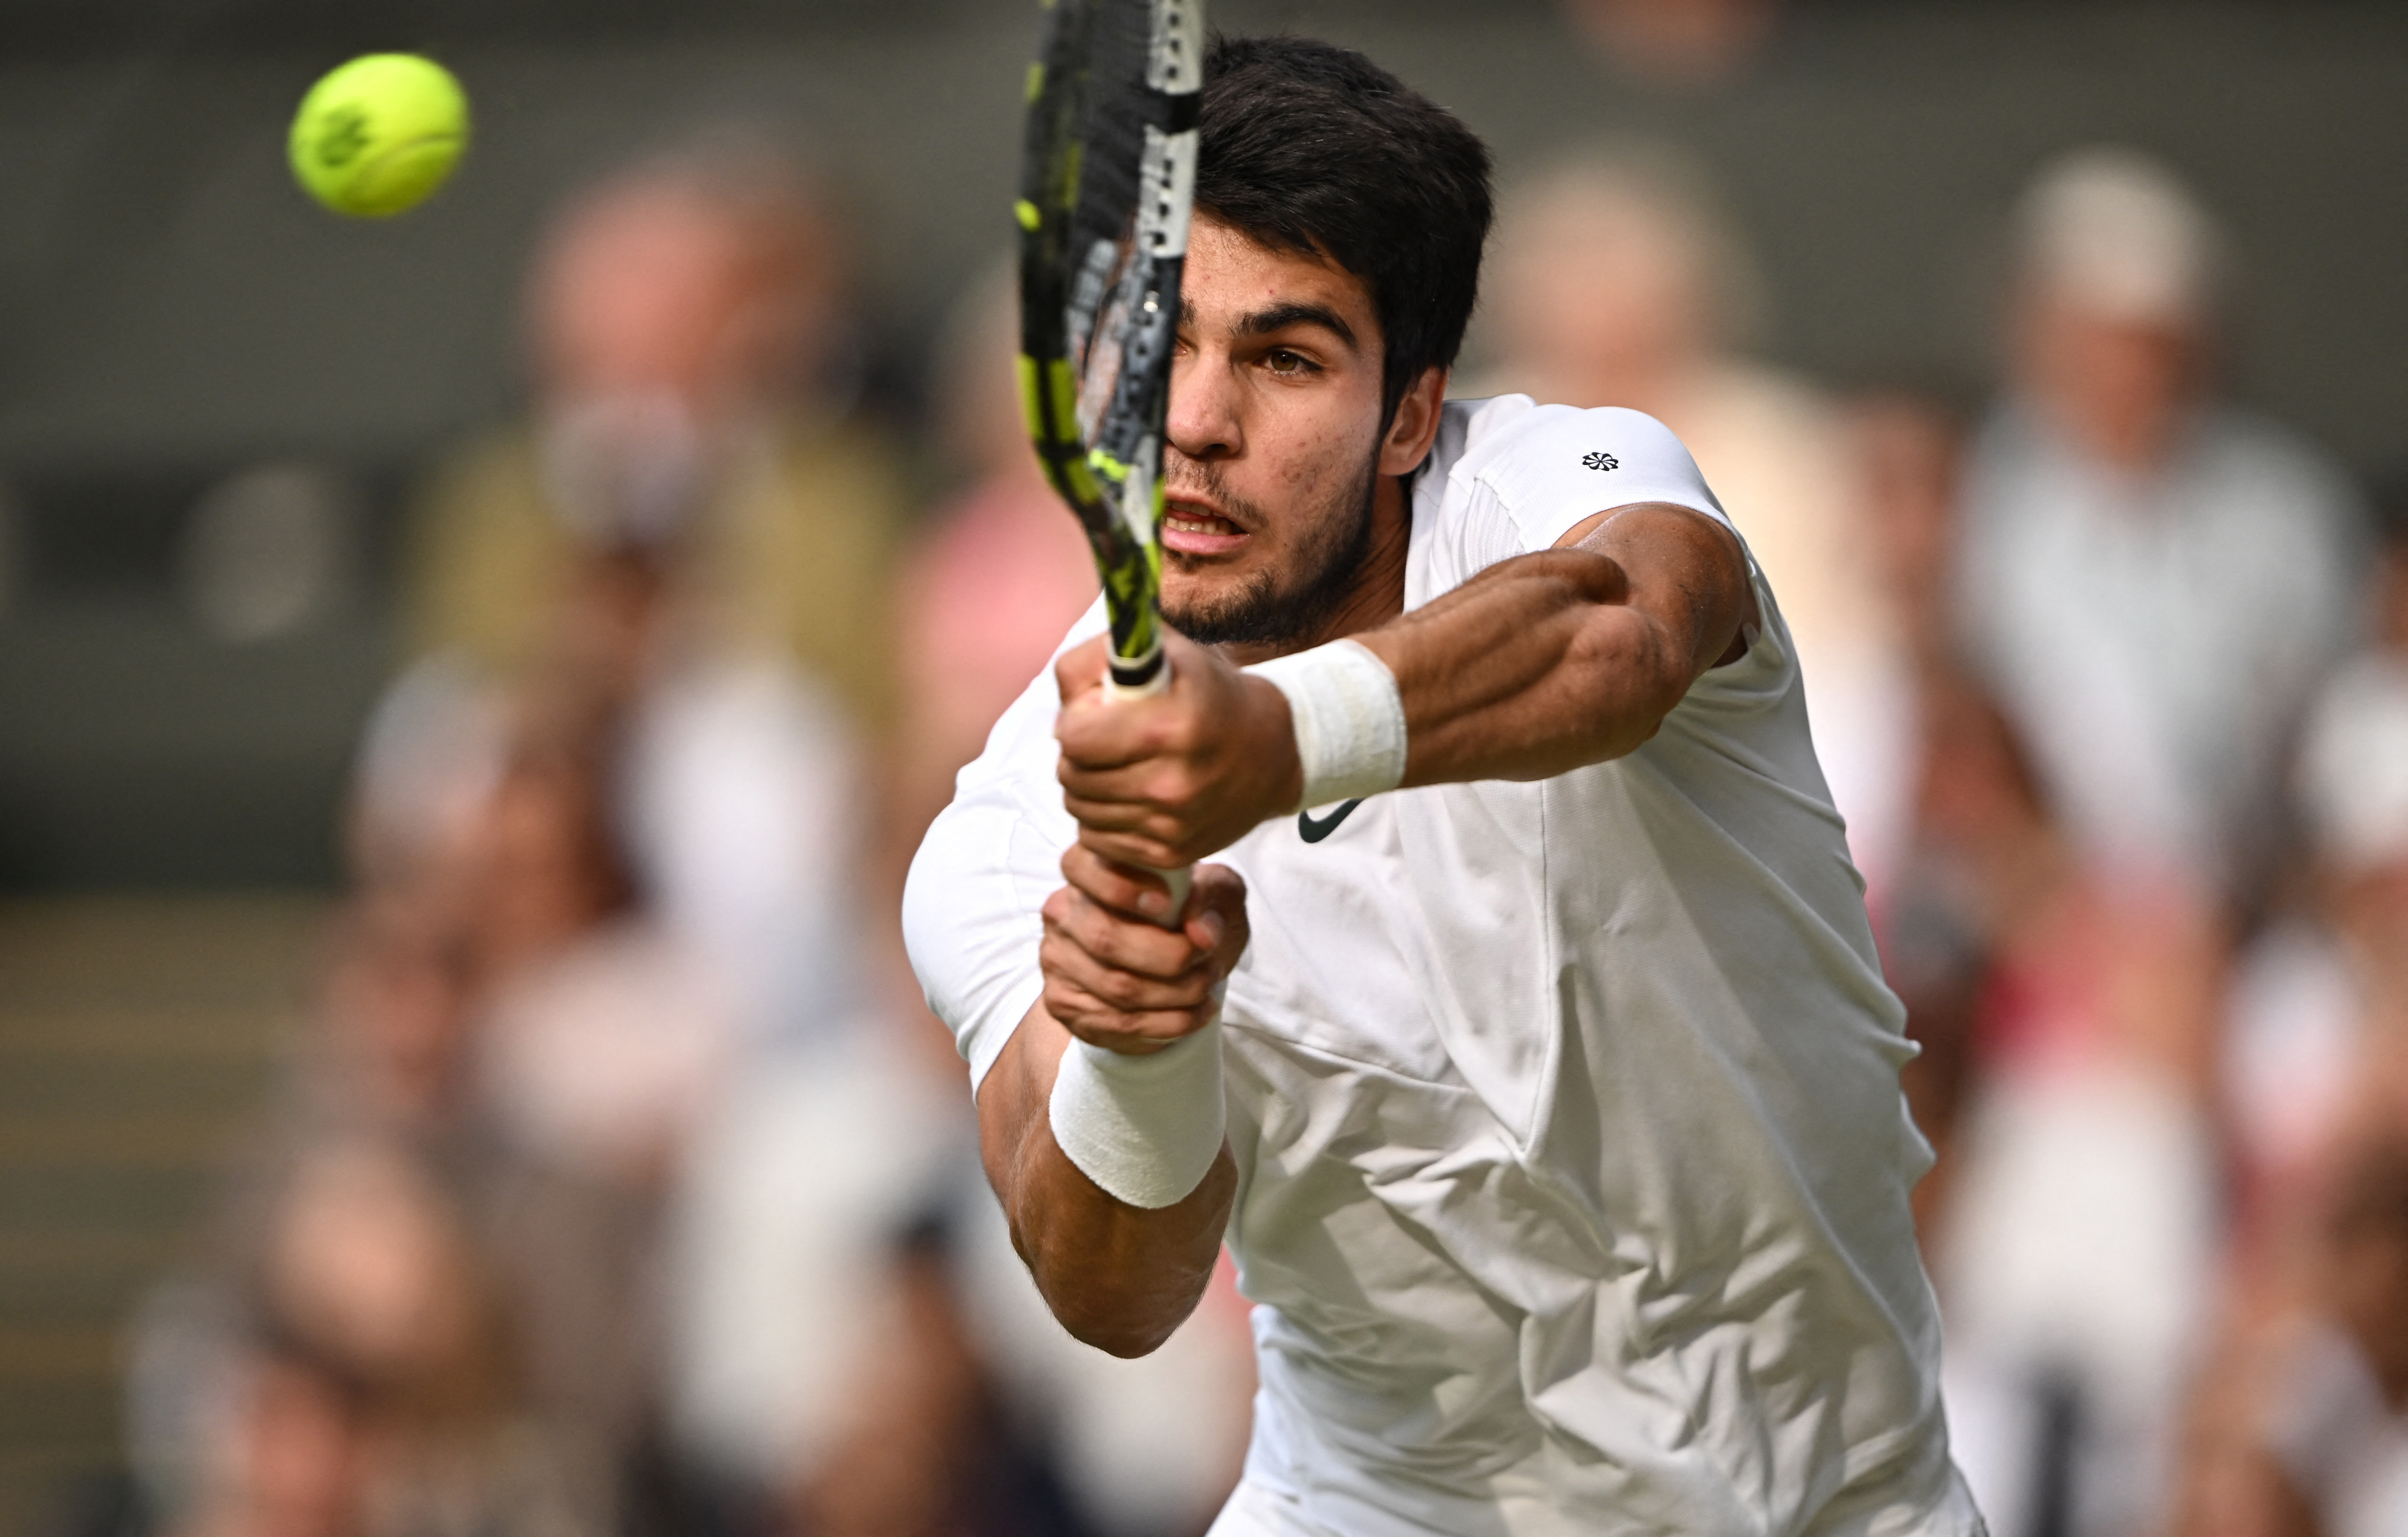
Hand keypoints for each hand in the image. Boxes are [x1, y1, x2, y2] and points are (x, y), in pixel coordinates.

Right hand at [1039, 846, 1248, 1054]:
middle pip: (1105, 939)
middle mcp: (1061, 913)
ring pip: (1118, 987)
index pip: (1082, 867)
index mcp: (1086, 869)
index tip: (1168, 903)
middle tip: (1208, 961)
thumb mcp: (1210, 890)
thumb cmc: (1186, 915)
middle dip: (1169, 957)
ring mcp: (1057, 961)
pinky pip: (1120, 1023)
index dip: (1122, 888)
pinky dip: (1169, 1022)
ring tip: (1208, 986)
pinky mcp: (1065, 1005)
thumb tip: (1201, 932)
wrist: (1168, 963)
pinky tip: (1197, 1013)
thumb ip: (1209, 896)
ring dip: (1177, 993)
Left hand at [1054, 630, 1302, 867]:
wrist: (1274, 751)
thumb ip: (1097, 660)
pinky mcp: (1170, 854)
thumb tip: (1065, 703)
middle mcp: (1171, 782)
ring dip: (1088, 786)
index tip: (1095, 715)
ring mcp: (1171, 824)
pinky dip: (1103, 818)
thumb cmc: (1209, 693)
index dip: (1076, 721)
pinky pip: (1098, 839)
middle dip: (1078, 754)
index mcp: (1168, 726)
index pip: (1074, 737)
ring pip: (1080, 809)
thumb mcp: (1163, 652)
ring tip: (1119, 765)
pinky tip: (1130, 795)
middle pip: (1072, 775)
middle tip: (1105, 741)